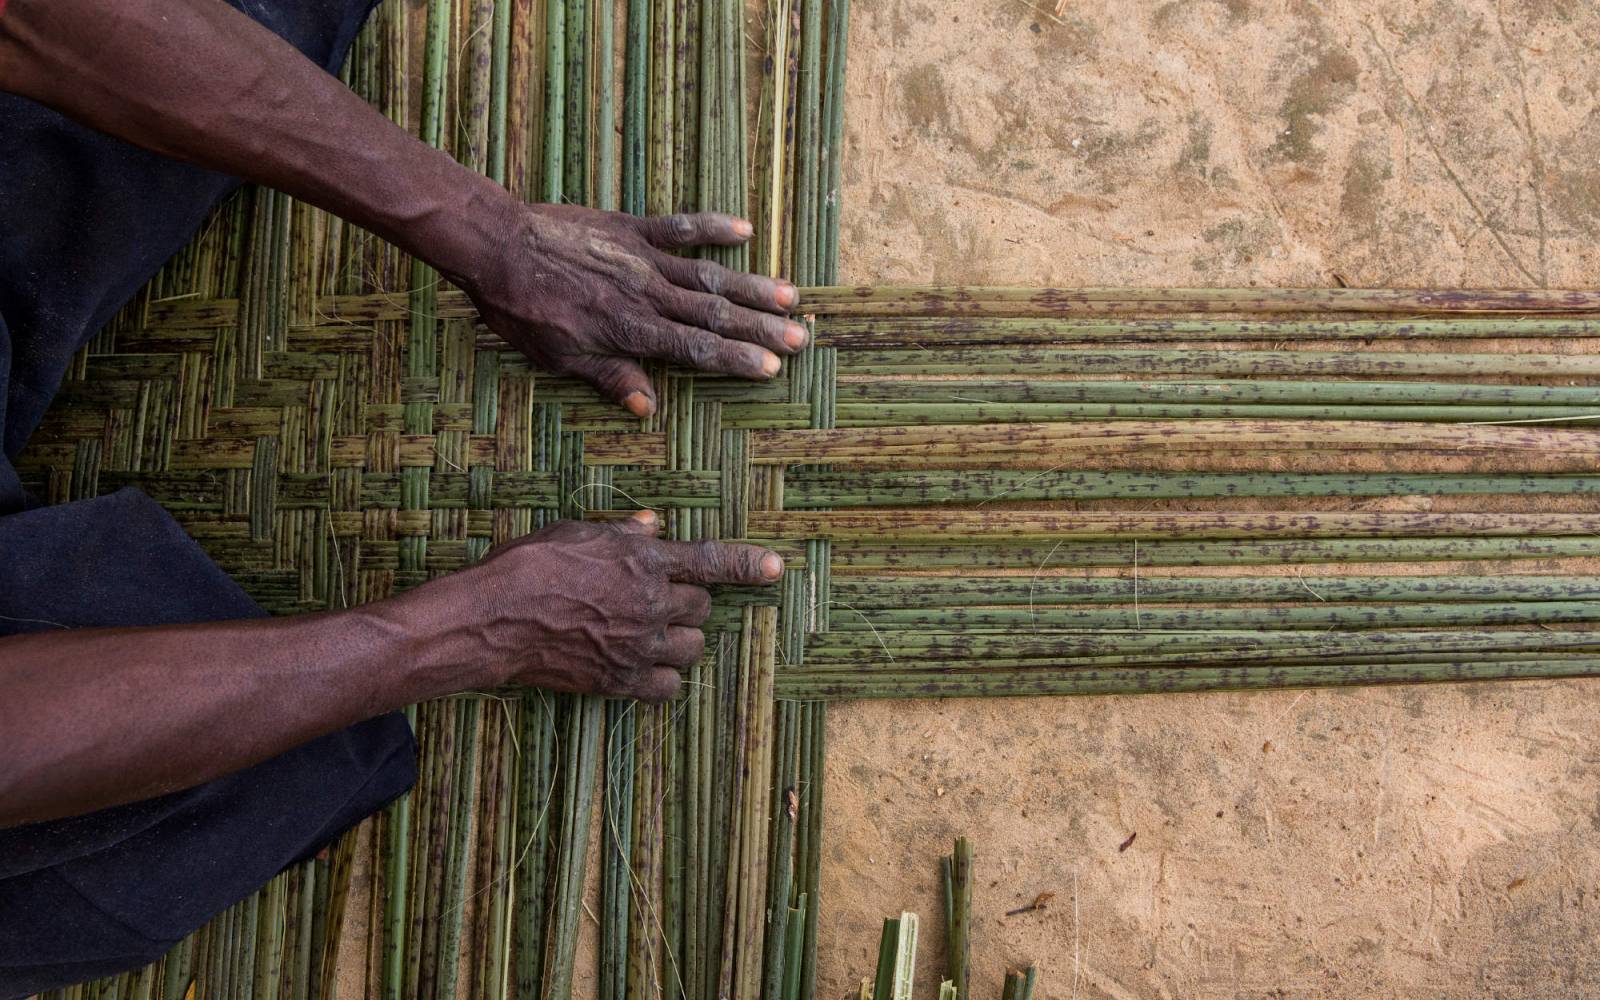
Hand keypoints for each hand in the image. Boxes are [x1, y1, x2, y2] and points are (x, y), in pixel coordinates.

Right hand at [390, 511, 782, 700]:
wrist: (493, 619)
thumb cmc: (529, 566)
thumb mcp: (578, 533)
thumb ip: (623, 533)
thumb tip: (653, 526)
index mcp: (642, 560)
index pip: (710, 560)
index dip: (748, 564)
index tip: (776, 568)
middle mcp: (650, 603)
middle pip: (703, 607)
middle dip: (689, 602)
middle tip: (657, 599)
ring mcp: (638, 645)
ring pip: (693, 647)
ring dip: (681, 640)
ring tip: (650, 633)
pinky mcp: (621, 681)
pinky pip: (668, 686)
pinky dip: (663, 677)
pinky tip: (644, 666)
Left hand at [463, 204, 806, 415]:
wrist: (496, 247)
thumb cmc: (521, 310)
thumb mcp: (558, 358)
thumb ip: (609, 378)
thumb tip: (649, 409)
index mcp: (631, 331)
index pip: (696, 351)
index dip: (736, 360)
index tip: (772, 368)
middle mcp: (647, 294)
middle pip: (714, 314)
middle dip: (760, 329)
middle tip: (801, 338)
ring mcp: (642, 258)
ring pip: (707, 274)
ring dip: (752, 285)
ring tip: (791, 295)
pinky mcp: (629, 228)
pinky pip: (678, 226)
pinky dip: (712, 227)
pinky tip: (745, 229)